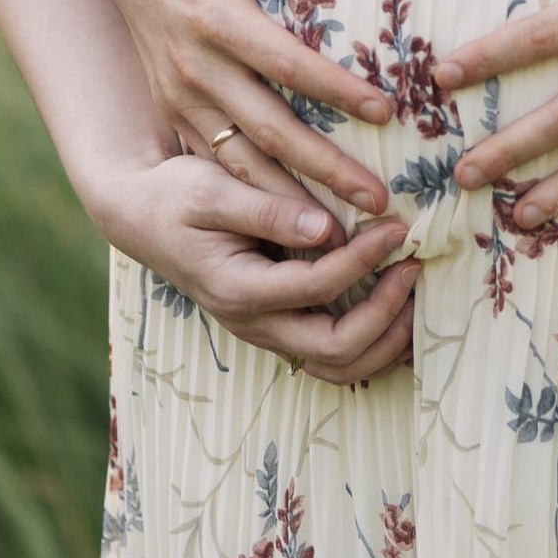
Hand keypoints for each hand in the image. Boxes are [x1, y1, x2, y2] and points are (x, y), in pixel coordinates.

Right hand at [84, 148, 417, 383]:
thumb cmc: (175, 196)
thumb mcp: (210, 190)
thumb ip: (267, 209)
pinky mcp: (277, 325)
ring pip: (338, 367)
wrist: (142, 217)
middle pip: (335, 350)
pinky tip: (398, 309)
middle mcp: (253, 323)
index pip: (317, 288)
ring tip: (415, 296)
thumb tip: (326, 228)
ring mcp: (266, 331)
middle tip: (414, 269)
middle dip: (386, 315)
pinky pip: (333, 354)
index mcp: (238, 289)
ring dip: (385, 341)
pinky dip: (373, 342)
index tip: (395, 226)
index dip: (363, 260)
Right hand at [87, 0, 392, 221]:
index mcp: (212, 9)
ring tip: (343, 233)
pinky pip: (214, 158)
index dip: (335, 87)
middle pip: (267, 125)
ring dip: (289, 197)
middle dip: (324, 167)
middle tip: (379, 201)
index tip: (387, 112)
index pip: (285, 59)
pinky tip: (292, 224)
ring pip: (238, 157)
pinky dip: (251, 194)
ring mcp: (178, 89)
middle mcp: (192, 60)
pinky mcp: (172, 103)